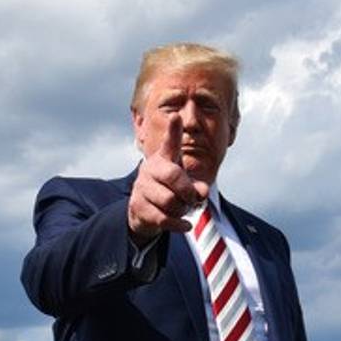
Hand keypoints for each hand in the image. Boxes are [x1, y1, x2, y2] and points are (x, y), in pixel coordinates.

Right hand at [127, 115, 208, 244]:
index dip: (173, 130)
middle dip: (188, 191)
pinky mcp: (138, 206)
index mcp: (163, 159)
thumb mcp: (184, 185)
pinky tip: (185, 224)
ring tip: (182, 209)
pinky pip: (164, 218)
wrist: (143, 210)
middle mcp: (151, 169)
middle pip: (174, 177)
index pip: (170, 143)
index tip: (176, 115)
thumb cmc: (168, 190)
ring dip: (182, 209)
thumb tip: (202, 193)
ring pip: (170, 201)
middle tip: (194, 200)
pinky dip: (178, 224)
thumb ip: (196, 187)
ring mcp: (142, 187)